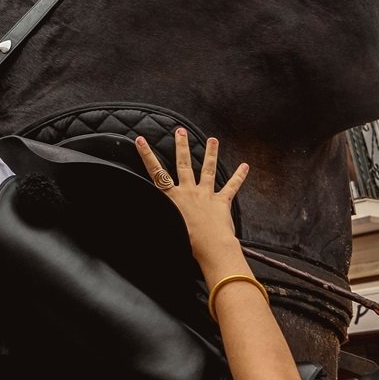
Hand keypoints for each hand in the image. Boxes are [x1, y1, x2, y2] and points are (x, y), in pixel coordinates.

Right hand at [134, 128, 248, 271]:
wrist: (210, 248)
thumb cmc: (185, 243)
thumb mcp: (164, 229)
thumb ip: (154, 219)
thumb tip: (133, 224)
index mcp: (172, 198)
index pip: (156, 172)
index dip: (147, 155)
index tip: (141, 140)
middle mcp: (188, 192)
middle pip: (183, 164)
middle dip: (181, 146)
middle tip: (180, 131)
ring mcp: (206, 194)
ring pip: (208, 169)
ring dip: (211, 153)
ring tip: (213, 139)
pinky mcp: (222, 202)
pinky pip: (231, 186)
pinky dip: (239, 176)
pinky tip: (245, 166)